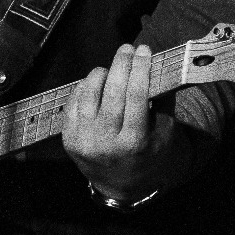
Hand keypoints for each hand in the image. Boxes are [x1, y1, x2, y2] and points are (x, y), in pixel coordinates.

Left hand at [63, 43, 163, 205]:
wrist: (121, 185)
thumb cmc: (149, 152)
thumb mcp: (165, 132)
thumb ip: (162, 101)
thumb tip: (158, 65)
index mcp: (134, 142)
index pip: (136, 96)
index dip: (140, 68)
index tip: (144, 50)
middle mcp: (106, 142)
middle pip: (112, 92)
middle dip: (121, 64)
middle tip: (127, 48)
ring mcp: (84, 141)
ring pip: (89, 94)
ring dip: (101, 73)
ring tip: (112, 67)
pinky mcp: (69, 140)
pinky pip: (73, 103)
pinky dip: (84, 87)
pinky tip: (96, 81)